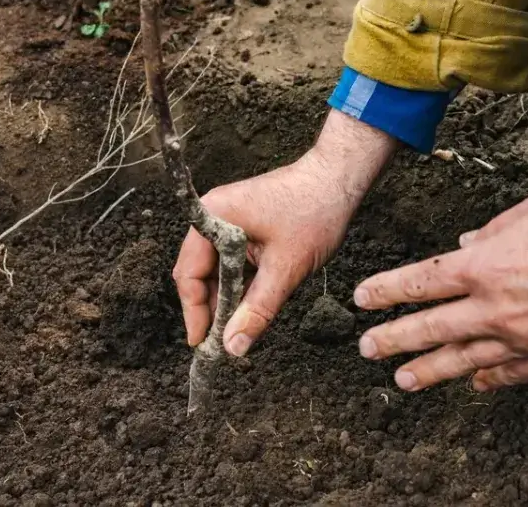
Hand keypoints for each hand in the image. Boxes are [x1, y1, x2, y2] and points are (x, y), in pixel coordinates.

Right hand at [174, 110, 397, 355]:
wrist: (339, 180)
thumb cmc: (314, 212)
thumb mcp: (285, 269)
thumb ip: (257, 310)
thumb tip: (233, 346)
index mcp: (213, 218)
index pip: (188, 274)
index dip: (194, 312)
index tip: (202, 342)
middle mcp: (213, 216)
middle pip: (197, 272)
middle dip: (209, 307)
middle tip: (222, 341)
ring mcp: (227, 219)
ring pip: (215, 270)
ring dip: (225, 297)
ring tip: (237, 327)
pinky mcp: (243, 225)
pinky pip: (231, 261)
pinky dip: (238, 283)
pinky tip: (250, 304)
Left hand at [353, 191, 527, 392]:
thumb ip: (489, 232)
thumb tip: (464, 246)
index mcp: (481, 266)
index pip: (419, 282)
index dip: (386, 291)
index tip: (362, 299)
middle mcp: (490, 308)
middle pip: (429, 327)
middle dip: (392, 338)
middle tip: (366, 349)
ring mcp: (517, 338)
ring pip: (461, 360)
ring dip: (428, 370)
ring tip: (402, 380)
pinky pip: (508, 375)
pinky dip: (488, 381)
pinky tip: (474, 386)